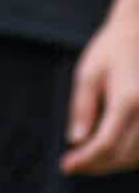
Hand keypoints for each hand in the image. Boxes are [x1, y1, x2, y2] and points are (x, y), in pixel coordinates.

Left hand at [66, 6, 138, 173]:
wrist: (138, 34)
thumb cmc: (112, 50)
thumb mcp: (87, 73)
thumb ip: (81, 108)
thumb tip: (76, 139)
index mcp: (128, 101)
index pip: (106, 143)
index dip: (86, 160)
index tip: (67, 165)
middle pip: (122, 155)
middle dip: (96, 165)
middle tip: (73, 164)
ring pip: (137, 157)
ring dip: (112, 164)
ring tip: (88, 159)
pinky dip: (128, 157)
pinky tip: (109, 152)